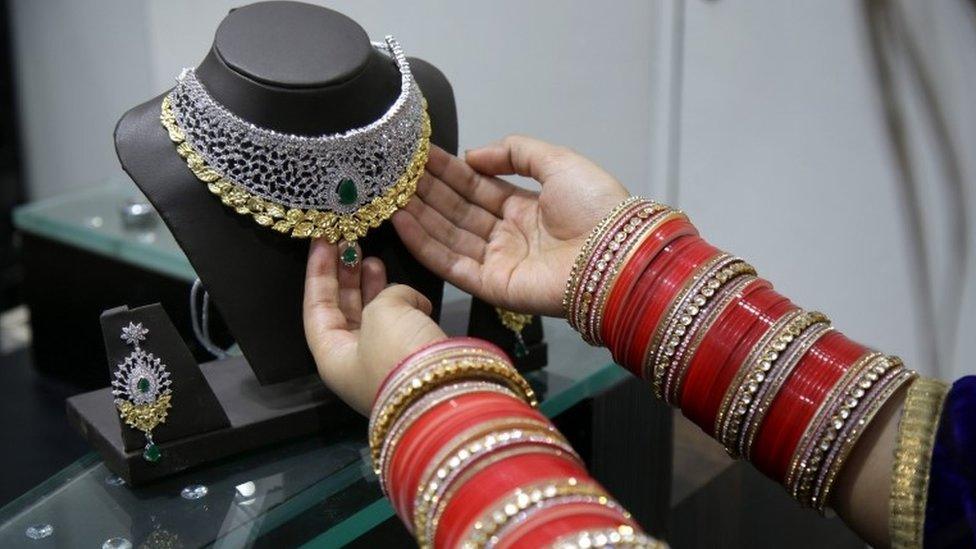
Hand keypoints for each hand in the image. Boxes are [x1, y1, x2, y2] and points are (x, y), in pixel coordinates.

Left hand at [303, 240, 445, 414]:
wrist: (445, 393)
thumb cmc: (399, 356)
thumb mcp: (381, 313)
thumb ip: (384, 295)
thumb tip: (405, 298)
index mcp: (332, 356)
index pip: (316, 305)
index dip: (318, 271)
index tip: (323, 241)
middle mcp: (354, 362)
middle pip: (343, 311)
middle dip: (346, 277)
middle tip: (350, 246)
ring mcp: (385, 362)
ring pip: (373, 317)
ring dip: (374, 288)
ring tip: (375, 261)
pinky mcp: (414, 360)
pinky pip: (402, 325)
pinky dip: (405, 305)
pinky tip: (414, 295)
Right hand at [392, 135, 629, 316]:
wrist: (617, 254)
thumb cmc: (595, 206)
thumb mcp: (558, 162)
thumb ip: (516, 152)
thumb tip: (473, 156)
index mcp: (526, 208)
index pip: (477, 189)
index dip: (448, 172)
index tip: (418, 156)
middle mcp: (508, 235)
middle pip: (458, 211)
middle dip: (426, 191)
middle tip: (393, 173)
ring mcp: (498, 262)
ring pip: (448, 235)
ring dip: (418, 215)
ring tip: (388, 194)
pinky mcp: (492, 286)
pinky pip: (451, 263)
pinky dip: (424, 243)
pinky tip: (401, 220)